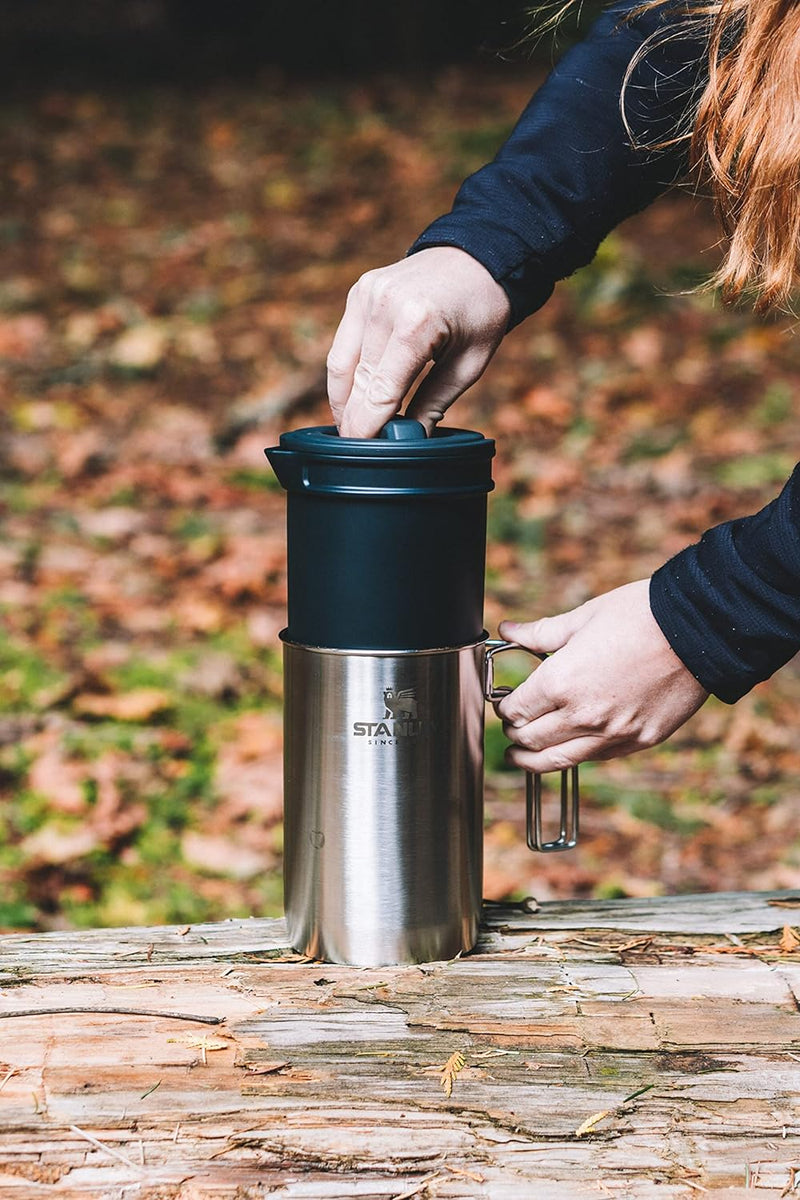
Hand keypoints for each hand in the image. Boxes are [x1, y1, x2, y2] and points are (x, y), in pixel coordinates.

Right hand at [327, 247, 510, 437]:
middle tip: (356, 448)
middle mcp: (385, 306)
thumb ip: (435, 403)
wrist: (477, 256)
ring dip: (342, 399)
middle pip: (358, 380)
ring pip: (340, 364)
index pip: (382, 390)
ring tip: (351, 426)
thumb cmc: (481, 312)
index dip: (369, 427)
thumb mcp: (469, 364)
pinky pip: (343, 343)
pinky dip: (345, 373)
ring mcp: (367, 295)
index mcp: (417, 323)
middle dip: (354, 419)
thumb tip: (411, 441)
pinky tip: (353, 396)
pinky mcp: (359, 292)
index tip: (363, 453)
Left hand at [496, 580, 708, 770]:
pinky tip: (570, 748)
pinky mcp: (639, 741)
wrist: (700, 628)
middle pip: (530, 740)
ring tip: (521, 757)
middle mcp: (582, 715)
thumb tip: (508, 631)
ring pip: (558, 761)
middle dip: (515, 734)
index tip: (505, 704)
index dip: (504, 708)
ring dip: (533, 760)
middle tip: (512, 728)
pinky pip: (596, 757)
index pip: (515, 710)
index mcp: (560, 682)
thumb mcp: (583, 618)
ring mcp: (612, 734)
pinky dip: (576, 755)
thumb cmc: (640, 615)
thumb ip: (540, 633)